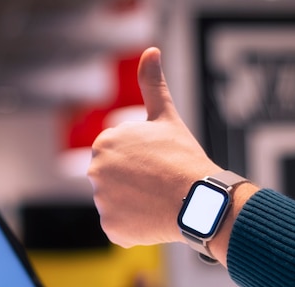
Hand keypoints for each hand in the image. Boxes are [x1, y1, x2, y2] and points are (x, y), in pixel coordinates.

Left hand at [87, 47, 221, 247]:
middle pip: (112, 181)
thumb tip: (151, 51)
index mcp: (104, 142)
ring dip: (134, 205)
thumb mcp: (167, 117)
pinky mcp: (110, 227)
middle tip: (158, 183)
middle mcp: (94, 170)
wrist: (199, 200)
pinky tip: (153, 217)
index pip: (115, 157)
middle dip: (132, 183)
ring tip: (158, 199)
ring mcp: (101, 201)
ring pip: (116, 204)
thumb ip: (152, 85)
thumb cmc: (184, 157)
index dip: (138, 163)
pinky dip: (134, 227)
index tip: (156, 164)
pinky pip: (120, 227)